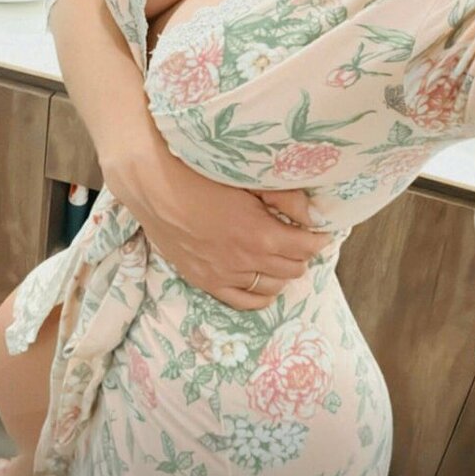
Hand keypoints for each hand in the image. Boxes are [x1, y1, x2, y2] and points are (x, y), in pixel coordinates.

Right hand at [100, 122, 331, 309]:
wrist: (154, 185)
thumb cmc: (200, 174)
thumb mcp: (248, 180)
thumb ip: (286, 199)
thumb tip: (315, 214)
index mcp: (261, 235)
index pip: (307, 247)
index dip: (318, 238)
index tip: (320, 229)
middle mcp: (246, 262)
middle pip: (293, 268)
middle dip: (302, 253)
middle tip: (300, 237)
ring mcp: (225, 275)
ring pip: (272, 286)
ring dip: (282, 271)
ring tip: (281, 254)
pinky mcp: (205, 281)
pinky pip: (243, 301)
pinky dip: (260, 294)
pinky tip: (264, 281)